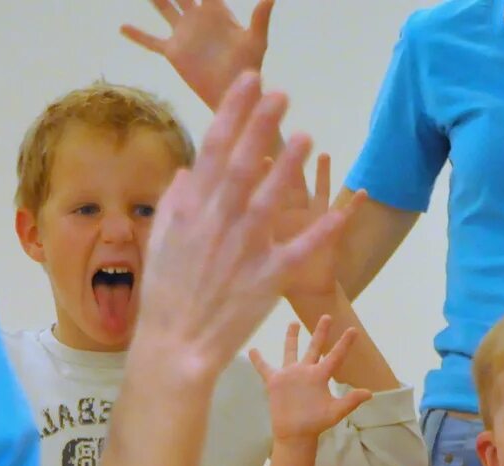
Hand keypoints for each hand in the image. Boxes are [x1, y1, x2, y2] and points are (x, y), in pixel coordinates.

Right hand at [122, 0, 273, 109]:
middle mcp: (198, 18)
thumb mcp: (256, 40)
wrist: (233, 93)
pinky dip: (137, 35)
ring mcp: (184, 33)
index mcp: (217, 11)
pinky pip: (151, 41)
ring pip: (164, 8)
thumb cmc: (248, 67)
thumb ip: (261, 16)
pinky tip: (122, 27)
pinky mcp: (173, 51)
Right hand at [133, 73, 346, 381]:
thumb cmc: (168, 291)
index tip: (249, 84)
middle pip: (241, 164)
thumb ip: (177, 202)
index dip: (233, 112)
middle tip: (281, 94)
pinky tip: (340, 213)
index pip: (213, 148)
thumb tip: (189, 172)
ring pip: (269, 200)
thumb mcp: (162, 239)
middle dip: (260, 126)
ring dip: (287, 168)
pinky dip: (319, 233)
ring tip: (306, 137)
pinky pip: (297, 251)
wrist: (176, 344)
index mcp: (191, 209)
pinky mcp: (266, 278)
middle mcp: (216, 223)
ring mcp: (242, 249)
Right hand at [250, 317, 371, 439]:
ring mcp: (290, 375)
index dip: (344, 343)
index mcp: (320, 376)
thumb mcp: (335, 412)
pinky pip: (264, 367)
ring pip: (291, 351)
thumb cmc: (316, 424)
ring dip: (292, 337)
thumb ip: (350, 401)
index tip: (353, 330)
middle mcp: (306, 372)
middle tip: (327, 316)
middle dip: (320, 332)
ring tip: (293, 322)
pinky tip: (252, 349)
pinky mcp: (275, 381)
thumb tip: (369, 394)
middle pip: (315, 347)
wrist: (295, 433)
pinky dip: (258, 359)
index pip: (335, 356)